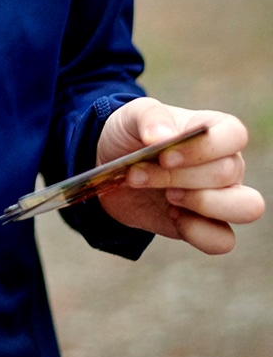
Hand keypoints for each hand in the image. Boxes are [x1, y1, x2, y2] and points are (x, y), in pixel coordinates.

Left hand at [96, 98, 263, 254]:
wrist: (111, 171)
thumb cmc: (131, 137)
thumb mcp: (131, 116)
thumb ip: (149, 118)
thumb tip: (161, 136)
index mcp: (215, 130)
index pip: (234, 134)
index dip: (203, 147)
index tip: (165, 156)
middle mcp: (228, 164)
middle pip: (228, 172)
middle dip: (178, 177)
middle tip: (138, 175)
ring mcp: (221, 198)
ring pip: (245, 207)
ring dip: (203, 204)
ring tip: (169, 198)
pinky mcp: (206, 226)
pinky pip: (223, 240)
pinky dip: (196, 232)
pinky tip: (172, 216)